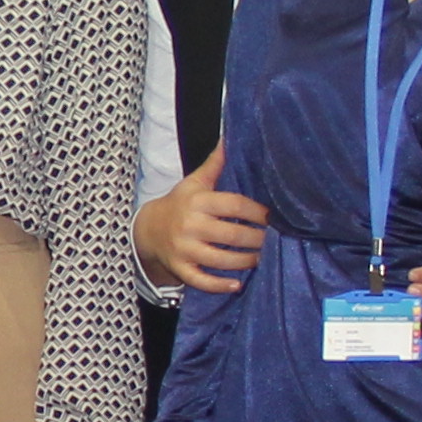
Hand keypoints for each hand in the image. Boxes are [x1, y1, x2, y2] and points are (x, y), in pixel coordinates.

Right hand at [138, 154, 269, 296]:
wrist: (147, 230)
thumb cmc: (180, 204)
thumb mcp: (194, 182)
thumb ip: (214, 163)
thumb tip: (229, 136)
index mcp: (197, 201)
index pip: (233, 205)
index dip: (256, 212)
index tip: (272, 217)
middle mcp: (190, 225)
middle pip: (231, 235)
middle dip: (257, 239)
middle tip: (273, 241)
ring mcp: (184, 249)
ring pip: (220, 260)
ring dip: (245, 261)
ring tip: (261, 258)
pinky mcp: (180, 268)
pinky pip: (201, 281)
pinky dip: (220, 285)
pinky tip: (237, 285)